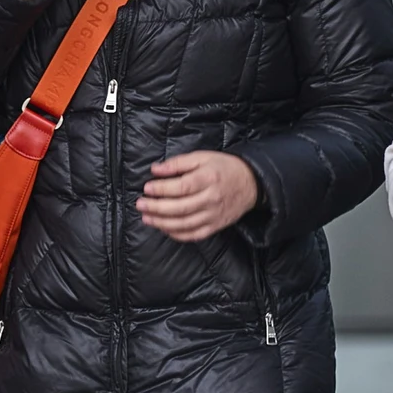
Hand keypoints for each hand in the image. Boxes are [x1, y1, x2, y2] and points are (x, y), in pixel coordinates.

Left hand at [139, 152, 259, 241]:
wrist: (252, 183)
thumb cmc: (225, 168)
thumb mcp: (203, 157)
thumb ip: (178, 163)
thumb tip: (156, 170)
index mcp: (209, 178)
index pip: (182, 187)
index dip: (162, 189)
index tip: (147, 188)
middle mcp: (212, 198)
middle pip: (180, 207)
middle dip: (156, 207)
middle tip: (140, 204)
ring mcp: (214, 215)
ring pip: (184, 224)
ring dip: (162, 222)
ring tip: (147, 217)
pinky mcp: (216, 226)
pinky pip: (194, 235)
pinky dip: (177, 234)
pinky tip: (164, 228)